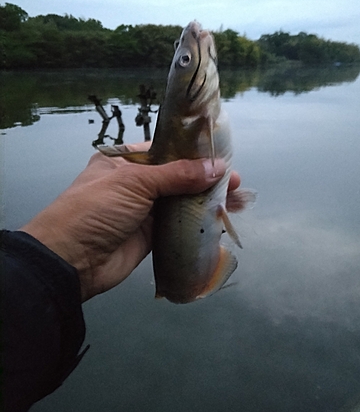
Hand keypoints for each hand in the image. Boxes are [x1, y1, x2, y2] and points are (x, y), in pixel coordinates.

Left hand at [21, 144, 240, 301]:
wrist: (71, 261)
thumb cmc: (96, 209)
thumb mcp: (135, 184)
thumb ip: (178, 175)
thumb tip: (217, 168)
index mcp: (125, 162)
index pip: (166, 150)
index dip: (194, 153)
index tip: (221, 155)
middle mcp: (136, 183)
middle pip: (178, 176)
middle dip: (206, 178)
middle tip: (234, 181)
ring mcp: (144, 210)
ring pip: (182, 201)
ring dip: (207, 200)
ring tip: (237, 199)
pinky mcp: (151, 235)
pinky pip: (179, 224)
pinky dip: (199, 222)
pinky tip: (221, 219)